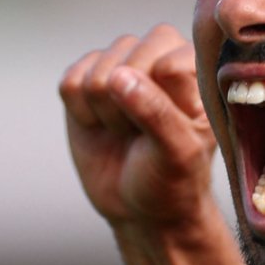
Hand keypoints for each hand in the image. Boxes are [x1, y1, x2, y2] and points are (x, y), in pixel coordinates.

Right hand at [59, 24, 216, 228]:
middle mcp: (158, 54)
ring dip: (103, 111)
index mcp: (195, 68)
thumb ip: (155, 112)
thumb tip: (118, 76)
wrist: (141, 209)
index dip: (157, 101)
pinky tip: (99, 126)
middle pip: (126, 60)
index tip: (167, 130)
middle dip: (126, 106)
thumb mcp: (177, 153)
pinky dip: (79, 112)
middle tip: (141, 134)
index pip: (167, 64)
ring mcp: (120, 62)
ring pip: (96, 70)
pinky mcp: (85, 77)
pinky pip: (70, 82)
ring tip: (124, 131)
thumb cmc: (173, 178)